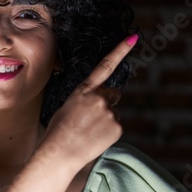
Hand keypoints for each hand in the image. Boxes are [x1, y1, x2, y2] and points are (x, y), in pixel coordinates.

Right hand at [42, 35, 134, 167]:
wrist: (59, 153)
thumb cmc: (57, 132)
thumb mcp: (67, 108)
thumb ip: (85, 100)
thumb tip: (100, 104)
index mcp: (84, 90)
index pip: (105, 66)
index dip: (121, 50)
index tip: (134, 37)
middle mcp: (99, 98)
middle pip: (113, 95)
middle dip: (108, 103)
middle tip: (91, 119)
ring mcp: (109, 112)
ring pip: (114, 113)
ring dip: (105, 121)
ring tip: (88, 133)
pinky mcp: (117, 127)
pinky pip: (116, 127)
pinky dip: (108, 133)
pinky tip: (94, 140)